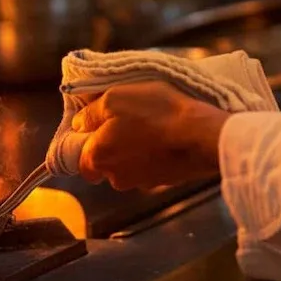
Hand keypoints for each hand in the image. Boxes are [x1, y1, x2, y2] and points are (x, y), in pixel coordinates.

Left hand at [74, 82, 229, 190]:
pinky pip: (150, 167)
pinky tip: (164, 137)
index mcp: (98, 157)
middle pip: (105, 162)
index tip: (96, 126)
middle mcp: (116, 177)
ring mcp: (141, 182)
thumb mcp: (115, 97)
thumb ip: (90, 113)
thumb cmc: (156, 112)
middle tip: (126, 120)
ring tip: (150, 126)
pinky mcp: (163, 182)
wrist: (200, 135)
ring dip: (134, 149)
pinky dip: (153, 155)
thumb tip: (80, 123)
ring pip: (128, 165)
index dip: (85, 143)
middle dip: (111, 145)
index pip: (80, 160)